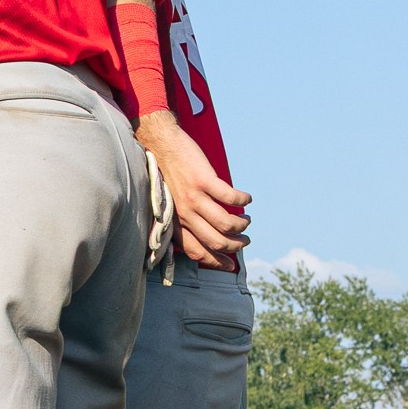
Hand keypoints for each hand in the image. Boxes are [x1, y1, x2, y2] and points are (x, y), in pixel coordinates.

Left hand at [133, 112, 251, 270]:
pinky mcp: (203, 180)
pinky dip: (243, 201)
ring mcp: (193, 197)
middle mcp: (183, 213)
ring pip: (226, 224)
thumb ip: (184, 221)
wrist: (160, 144)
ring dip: (242, 225)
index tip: (232, 265)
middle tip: (245, 239)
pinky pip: (231, 198)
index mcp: (175, 222)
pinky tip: (247, 199)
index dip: (217, 262)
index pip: (197, 252)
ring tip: (246, 219)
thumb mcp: (171, 203)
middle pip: (216, 242)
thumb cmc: (168, 174)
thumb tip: (206, 237)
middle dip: (236, 245)